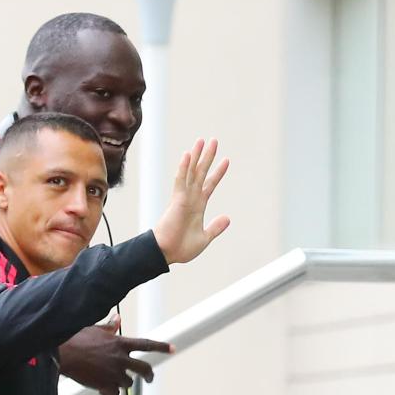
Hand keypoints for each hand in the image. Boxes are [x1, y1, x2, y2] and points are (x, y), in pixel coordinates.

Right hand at [59, 316, 173, 394]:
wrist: (61, 354)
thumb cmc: (74, 339)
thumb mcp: (94, 329)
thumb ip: (109, 327)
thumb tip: (118, 319)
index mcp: (120, 343)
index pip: (146, 344)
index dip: (161, 346)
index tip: (173, 349)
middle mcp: (120, 358)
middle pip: (144, 369)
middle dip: (149, 375)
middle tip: (150, 378)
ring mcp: (114, 373)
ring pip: (128, 383)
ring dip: (121, 382)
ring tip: (107, 379)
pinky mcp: (105, 385)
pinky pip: (114, 393)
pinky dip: (109, 392)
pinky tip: (100, 388)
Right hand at [153, 138, 229, 265]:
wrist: (166, 254)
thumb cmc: (181, 248)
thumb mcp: (204, 238)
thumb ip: (215, 227)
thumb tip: (228, 218)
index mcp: (198, 206)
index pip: (209, 185)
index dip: (218, 173)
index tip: (226, 160)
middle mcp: (191, 198)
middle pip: (201, 173)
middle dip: (208, 157)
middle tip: (214, 141)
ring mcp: (183, 197)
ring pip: (191, 172)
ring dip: (197, 156)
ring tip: (202, 141)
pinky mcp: (177, 200)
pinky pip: (181, 180)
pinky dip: (184, 167)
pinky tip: (188, 155)